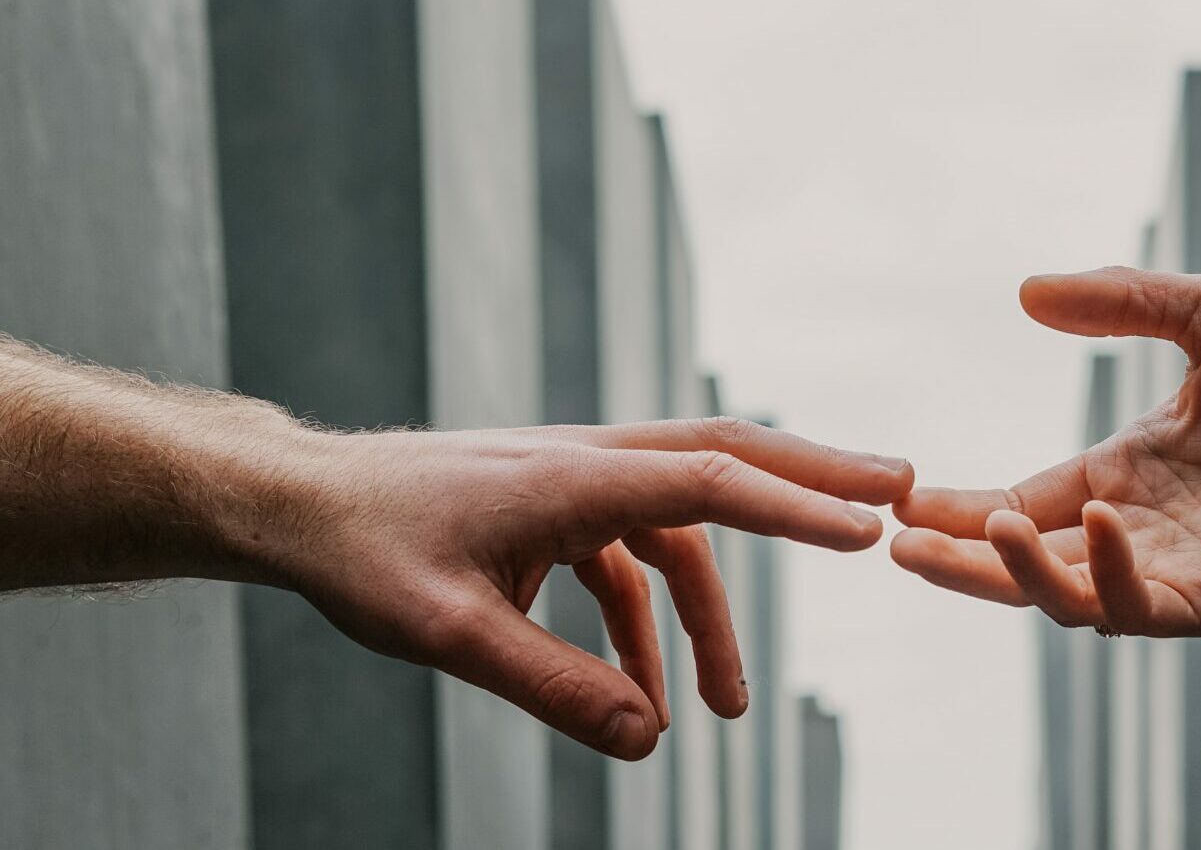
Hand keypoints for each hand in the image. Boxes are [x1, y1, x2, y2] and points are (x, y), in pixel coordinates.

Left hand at [243, 417, 911, 759]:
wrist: (298, 507)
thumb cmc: (365, 556)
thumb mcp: (452, 636)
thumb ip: (554, 689)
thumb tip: (649, 740)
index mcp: (573, 476)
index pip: (710, 482)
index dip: (797, 505)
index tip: (871, 528)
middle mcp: (588, 463)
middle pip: (727, 459)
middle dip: (816, 480)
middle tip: (902, 492)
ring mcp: (574, 482)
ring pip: (682, 526)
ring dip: (714, 614)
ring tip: (732, 711)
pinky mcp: (554, 510)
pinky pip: (629, 562)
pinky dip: (648, 626)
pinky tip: (642, 699)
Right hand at [890, 268, 1200, 637]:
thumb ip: (1119, 301)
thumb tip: (1026, 291)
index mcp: (1124, 475)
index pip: (1021, 503)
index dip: (959, 509)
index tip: (902, 499)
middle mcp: (1136, 532)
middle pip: (1024, 562)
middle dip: (959, 560)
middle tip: (899, 544)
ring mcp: (1174, 572)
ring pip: (1068, 598)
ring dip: (1016, 573)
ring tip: (982, 529)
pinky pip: (1141, 607)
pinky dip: (1108, 575)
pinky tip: (1094, 525)